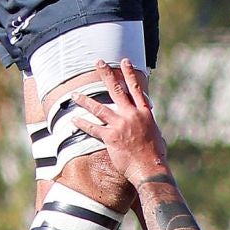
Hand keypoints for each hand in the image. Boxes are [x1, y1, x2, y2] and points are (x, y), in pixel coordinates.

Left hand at [69, 60, 167, 176]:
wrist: (150, 168)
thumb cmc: (155, 155)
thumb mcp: (156, 134)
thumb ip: (148, 126)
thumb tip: (148, 125)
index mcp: (144, 113)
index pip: (136, 89)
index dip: (129, 74)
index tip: (124, 61)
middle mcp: (132, 115)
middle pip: (117, 90)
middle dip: (107, 75)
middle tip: (98, 62)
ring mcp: (120, 125)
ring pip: (99, 108)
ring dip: (85, 100)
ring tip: (74, 94)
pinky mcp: (111, 137)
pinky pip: (93, 128)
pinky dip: (82, 124)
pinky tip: (73, 119)